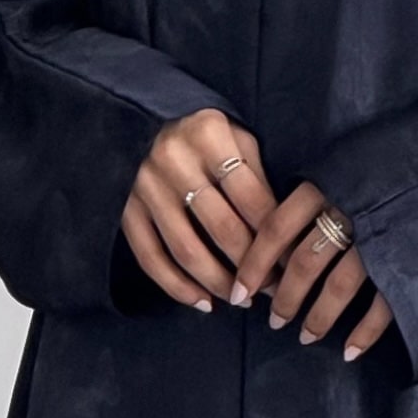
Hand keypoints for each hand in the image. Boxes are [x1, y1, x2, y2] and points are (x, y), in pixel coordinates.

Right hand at [121, 112, 273, 308]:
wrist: (146, 115)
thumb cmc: (206, 132)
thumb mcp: (239, 136)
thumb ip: (259, 177)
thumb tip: (285, 235)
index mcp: (210, 136)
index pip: (252, 200)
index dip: (276, 239)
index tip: (292, 263)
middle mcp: (173, 160)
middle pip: (222, 229)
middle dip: (252, 267)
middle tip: (273, 289)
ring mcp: (145, 186)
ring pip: (187, 250)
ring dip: (218, 283)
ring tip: (242, 298)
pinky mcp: (125, 208)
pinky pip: (150, 257)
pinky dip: (177, 286)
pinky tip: (202, 301)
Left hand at [232, 181, 395, 361]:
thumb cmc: (386, 162)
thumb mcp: (342, 163)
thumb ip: (313, 192)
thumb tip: (271, 230)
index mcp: (326, 184)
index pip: (275, 229)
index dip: (254, 265)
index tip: (240, 292)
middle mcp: (349, 209)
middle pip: (303, 263)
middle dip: (285, 299)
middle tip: (274, 322)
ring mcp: (380, 236)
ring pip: (339, 286)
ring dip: (318, 318)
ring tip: (306, 336)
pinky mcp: (409, 257)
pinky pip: (383, 302)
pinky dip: (365, 331)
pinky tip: (350, 350)